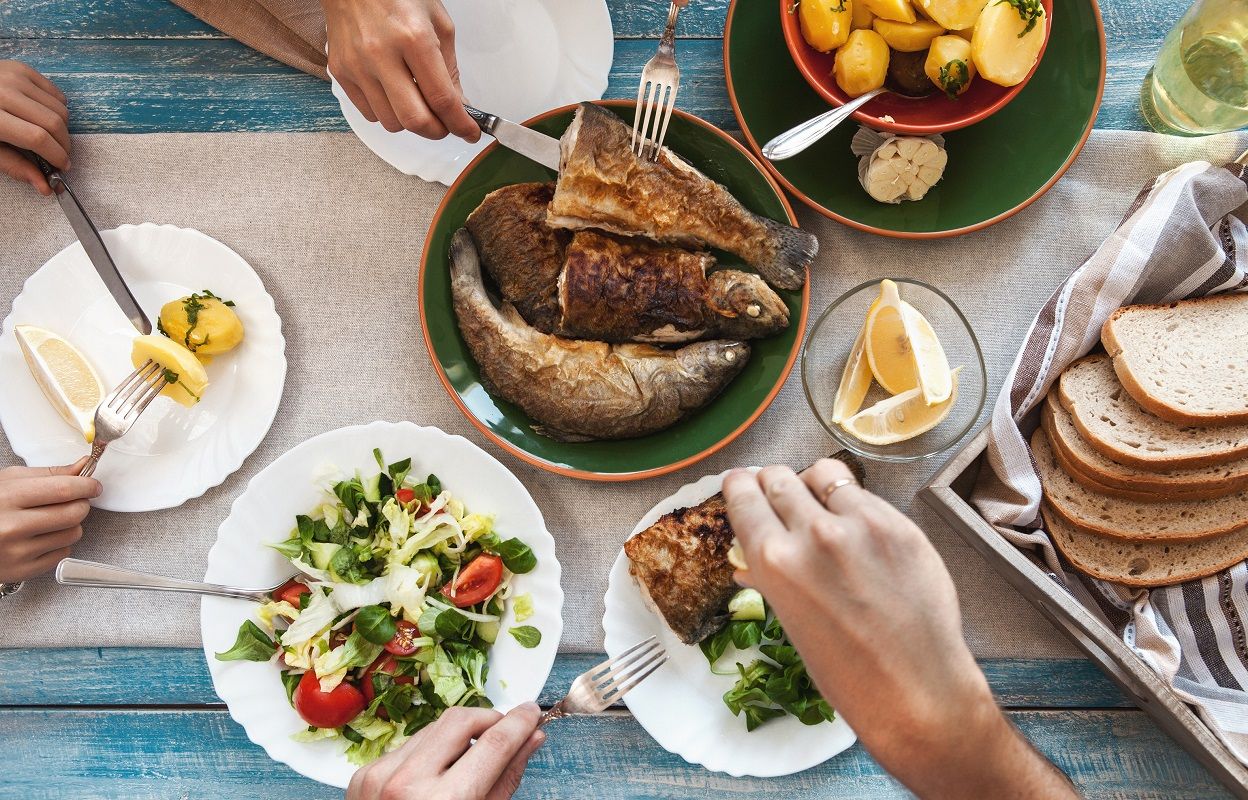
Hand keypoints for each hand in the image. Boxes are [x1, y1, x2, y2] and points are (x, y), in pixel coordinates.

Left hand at [0, 61, 69, 195]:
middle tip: (60, 156)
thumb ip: (15, 167)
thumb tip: (46, 186)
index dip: (56, 156)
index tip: (62, 167)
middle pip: (53, 123)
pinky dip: (58, 110)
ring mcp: (14, 77)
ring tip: (51, 137)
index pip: (37, 138)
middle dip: (64, 145)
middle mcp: (3, 92)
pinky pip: (56, 93)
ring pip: (60, 108)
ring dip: (62, 129)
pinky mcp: (22, 69)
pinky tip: (46, 118)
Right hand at [0, 459, 99, 582]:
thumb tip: (84, 467)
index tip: (93, 486)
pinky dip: (59, 544)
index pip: (64, 489)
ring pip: (73, 534)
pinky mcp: (23, 570)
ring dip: (71, 525)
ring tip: (50, 520)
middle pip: (74, 513)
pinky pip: (63, 554)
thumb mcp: (9, 481)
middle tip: (72, 501)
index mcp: (8, 498)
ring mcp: (18, 552)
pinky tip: (41, 537)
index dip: (87, 485)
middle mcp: (12, 527)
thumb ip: (49, 474)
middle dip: (80, 504)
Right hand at [322, 0, 479, 141]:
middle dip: (437, 131)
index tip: (469, 132)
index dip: (460, 124)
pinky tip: (395, 93)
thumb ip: (449, 69)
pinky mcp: (341, 72)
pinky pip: (370, 113)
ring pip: (391, 122)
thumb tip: (458, 106)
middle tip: (446, 125)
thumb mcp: (438, 23)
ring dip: (411, 122)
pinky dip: (388, 113)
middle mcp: (381, 54)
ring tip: (418, 102)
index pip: (441, 99)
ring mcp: (357, 65)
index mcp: (413, 38)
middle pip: (414, 120)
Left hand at [347, 704, 544, 799]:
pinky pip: (409, 746)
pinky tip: (434, 776)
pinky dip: (429, 753)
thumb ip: (506, 778)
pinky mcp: (366, 773)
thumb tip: (530, 739)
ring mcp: (381, 775)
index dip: (519, 724)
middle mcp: (408, 784)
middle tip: (505, 730)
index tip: (531, 713)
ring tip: (467, 761)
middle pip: (461, 720)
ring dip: (458, 736)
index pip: (494, 745)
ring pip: (434, 728)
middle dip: (489, 719)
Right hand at [722, 461, 1076, 798]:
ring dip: (813, 485)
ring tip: (820, 505)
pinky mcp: (899, 525)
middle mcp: (814, 534)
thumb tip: (747, 559)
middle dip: (772, 484)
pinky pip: (864, 495)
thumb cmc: (848, 672)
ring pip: (823, 473)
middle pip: (779, 477)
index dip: (739, 488)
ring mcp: (861, 525)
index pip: (743, 496)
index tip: (742, 487)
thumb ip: (770, 579)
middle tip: (778, 497)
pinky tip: (858, 529)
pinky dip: (853, 504)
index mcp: (775, 561)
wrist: (916, 689)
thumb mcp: (791, 622)